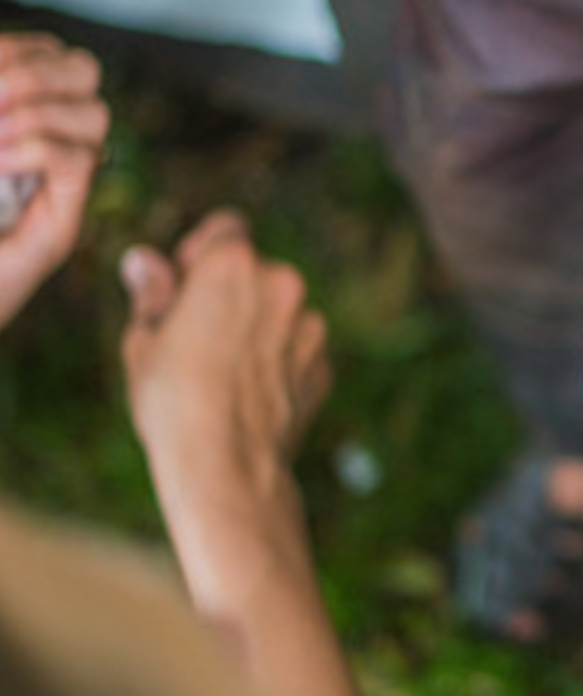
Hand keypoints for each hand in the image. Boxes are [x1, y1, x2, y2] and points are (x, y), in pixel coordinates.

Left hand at [0, 34, 106, 328]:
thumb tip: (3, 69)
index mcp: (22, 116)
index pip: (52, 53)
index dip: (19, 47)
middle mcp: (53, 143)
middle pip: (84, 71)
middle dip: (34, 71)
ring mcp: (62, 184)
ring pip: (93, 113)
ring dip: (36, 112)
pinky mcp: (63, 221)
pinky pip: (75, 160)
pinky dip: (33, 150)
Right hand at [120, 212, 330, 605]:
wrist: (228, 466)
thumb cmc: (173, 400)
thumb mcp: (144, 341)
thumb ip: (152, 293)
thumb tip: (144, 260)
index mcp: (232, 265)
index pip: (227, 228)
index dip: (203, 252)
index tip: (187, 282)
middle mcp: (282, 283)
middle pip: (256, 273)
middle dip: (232, 294)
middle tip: (198, 339)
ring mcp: (310, 325)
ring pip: (280, 313)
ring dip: (259, 328)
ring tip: (223, 374)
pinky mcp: (324, 363)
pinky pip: (297, 350)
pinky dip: (279, 361)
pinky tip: (249, 394)